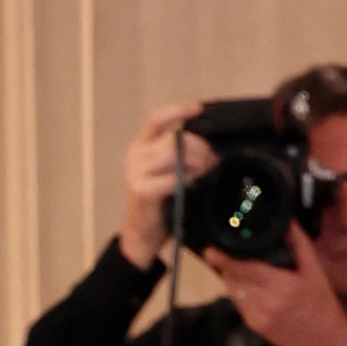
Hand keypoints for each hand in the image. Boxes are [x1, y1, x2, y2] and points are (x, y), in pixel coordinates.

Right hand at [119, 103, 198, 273]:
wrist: (142, 237)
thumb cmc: (160, 205)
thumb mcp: (169, 174)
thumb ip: (180, 156)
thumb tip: (210, 148)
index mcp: (141, 148)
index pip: (156, 119)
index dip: (177, 111)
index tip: (198, 108)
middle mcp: (135, 157)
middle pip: (173, 138)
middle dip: (198, 147)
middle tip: (211, 160)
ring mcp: (135, 173)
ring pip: (173, 153)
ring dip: (195, 162)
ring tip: (202, 173)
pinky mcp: (141, 190)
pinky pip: (172, 178)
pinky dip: (187, 181)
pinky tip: (191, 186)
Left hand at [204, 228, 346, 345]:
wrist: (322, 340)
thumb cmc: (321, 303)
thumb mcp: (315, 270)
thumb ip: (299, 243)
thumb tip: (287, 222)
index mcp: (283, 285)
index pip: (247, 269)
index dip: (226, 260)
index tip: (212, 251)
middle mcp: (268, 302)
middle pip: (235, 280)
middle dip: (226, 266)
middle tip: (222, 254)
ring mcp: (258, 316)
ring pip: (234, 292)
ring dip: (232, 278)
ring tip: (237, 268)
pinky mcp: (254, 326)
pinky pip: (239, 304)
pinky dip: (239, 292)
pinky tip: (250, 286)